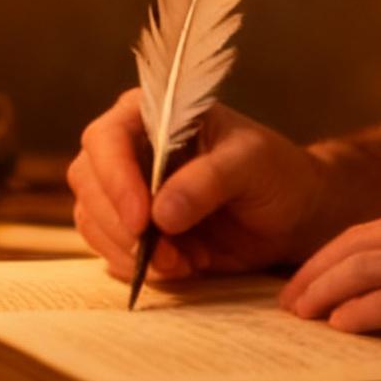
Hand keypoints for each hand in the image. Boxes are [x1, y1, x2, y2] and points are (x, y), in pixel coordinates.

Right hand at [69, 91, 330, 283]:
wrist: (292, 215)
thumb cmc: (275, 174)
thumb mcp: (252, 165)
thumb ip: (208, 181)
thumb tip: (162, 214)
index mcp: (154, 114)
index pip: (106, 138)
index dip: (115, 179)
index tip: (143, 220)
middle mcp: (130, 148)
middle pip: (88, 182)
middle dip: (121, 225)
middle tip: (169, 254)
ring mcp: (126, 190)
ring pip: (93, 220)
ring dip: (131, 251)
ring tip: (187, 261)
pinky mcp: (133, 229)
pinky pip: (109, 251)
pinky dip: (140, 267)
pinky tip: (186, 265)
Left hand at [280, 192, 380, 380]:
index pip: (373, 229)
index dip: (329, 257)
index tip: (304, 282)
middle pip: (359, 244)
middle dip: (314, 274)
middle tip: (287, 303)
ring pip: (367, 269)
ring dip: (324, 295)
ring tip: (302, 319)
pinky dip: (358, 315)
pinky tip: (340, 329)